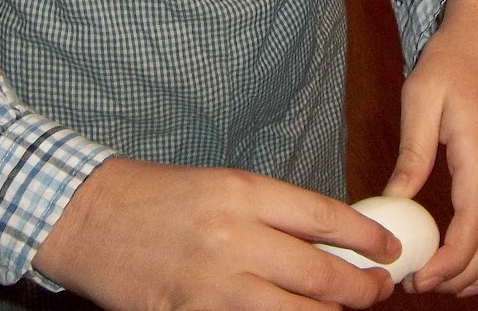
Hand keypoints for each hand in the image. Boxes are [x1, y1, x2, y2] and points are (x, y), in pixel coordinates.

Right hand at [32, 156, 395, 309]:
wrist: (89, 218)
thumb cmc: (158, 197)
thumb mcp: (222, 185)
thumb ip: (273, 214)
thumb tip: (331, 241)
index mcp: (243, 193)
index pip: (325, 218)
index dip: (367, 237)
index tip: (388, 251)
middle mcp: (233, 238)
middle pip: (321, 274)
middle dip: (360, 289)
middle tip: (378, 291)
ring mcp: (212, 285)